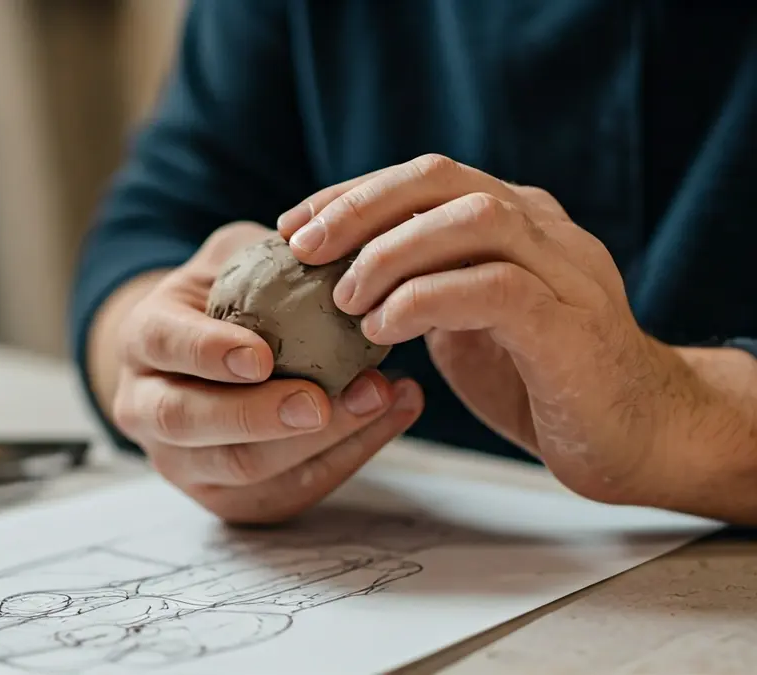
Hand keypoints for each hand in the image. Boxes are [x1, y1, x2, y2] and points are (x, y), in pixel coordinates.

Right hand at [99, 222, 423, 523]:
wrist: (198, 360)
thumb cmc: (222, 303)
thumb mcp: (231, 261)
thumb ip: (264, 254)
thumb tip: (327, 243)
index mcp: (142, 339)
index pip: (162, 344)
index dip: (206, 351)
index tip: (261, 355)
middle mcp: (144, 406)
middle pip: (189, 421)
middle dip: (258, 416)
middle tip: (319, 402)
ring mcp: (180, 461)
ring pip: (240, 468)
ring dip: (318, 440)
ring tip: (379, 398)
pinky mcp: (226, 497)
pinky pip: (286, 491)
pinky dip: (347, 456)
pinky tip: (392, 415)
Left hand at [276, 154, 689, 504]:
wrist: (640, 437)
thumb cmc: (542, 380)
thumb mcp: (467, 323)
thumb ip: (423, 289)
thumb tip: (338, 280)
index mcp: (514, 221)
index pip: (423, 178)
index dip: (351, 195)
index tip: (292, 227)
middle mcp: (542, 229)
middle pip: (443, 179)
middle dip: (361, 207)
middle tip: (304, 250)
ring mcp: (565, 271)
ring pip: (474, 221)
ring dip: (393, 253)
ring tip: (345, 300)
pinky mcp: (573, 325)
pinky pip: (496, 288)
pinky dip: (427, 299)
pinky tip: (383, 328)